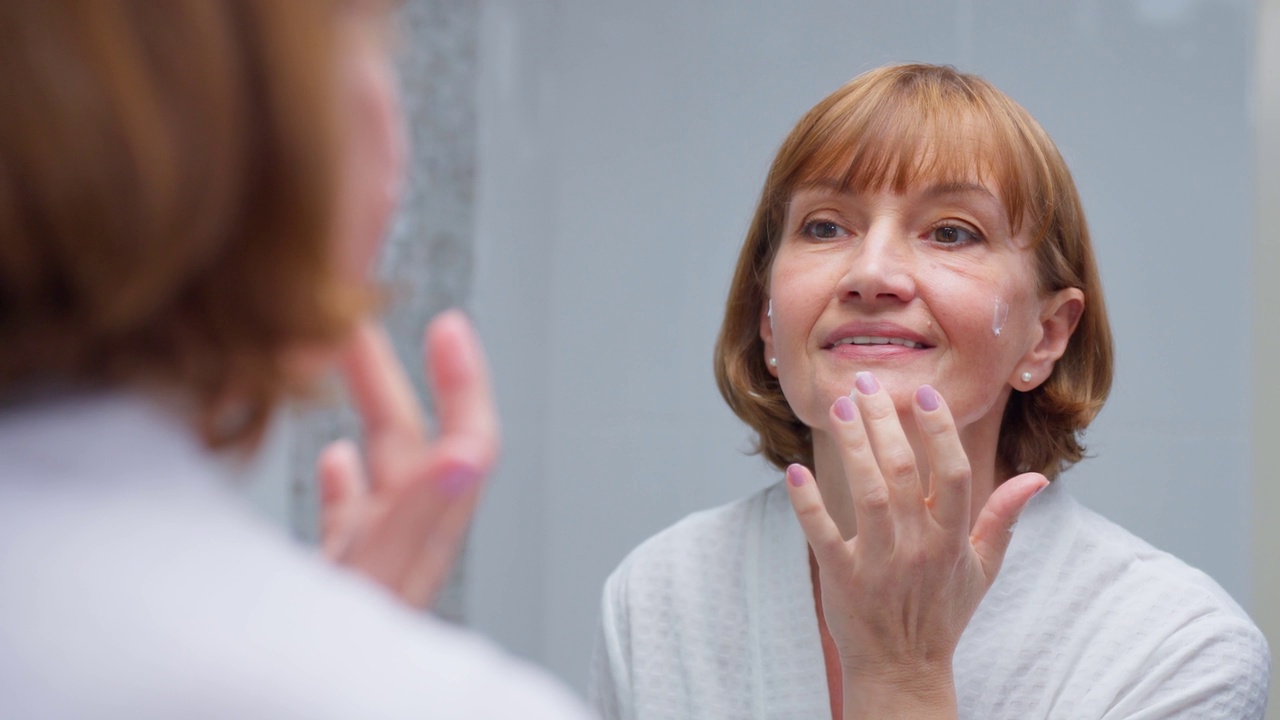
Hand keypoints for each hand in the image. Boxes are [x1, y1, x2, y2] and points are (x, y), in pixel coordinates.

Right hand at [319, 310, 498, 608]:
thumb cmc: (327, 675)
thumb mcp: (371, 587)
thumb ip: (415, 519)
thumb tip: (467, 453)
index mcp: (418, 548)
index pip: (466, 445)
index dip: (462, 383)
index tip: (448, 326)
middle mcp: (402, 555)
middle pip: (417, 448)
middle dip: (392, 379)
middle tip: (361, 320)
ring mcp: (370, 573)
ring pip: (381, 475)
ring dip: (370, 416)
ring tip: (345, 362)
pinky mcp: (332, 592)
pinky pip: (350, 521)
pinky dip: (347, 482)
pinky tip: (337, 458)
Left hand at [784, 372, 1044, 718]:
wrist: (904, 669)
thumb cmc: (942, 611)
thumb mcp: (983, 568)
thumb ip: (1004, 518)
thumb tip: (1035, 478)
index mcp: (953, 539)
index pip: (954, 474)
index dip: (940, 432)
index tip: (924, 395)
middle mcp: (919, 547)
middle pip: (903, 472)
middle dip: (883, 422)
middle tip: (865, 384)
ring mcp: (879, 563)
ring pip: (867, 493)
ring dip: (853, 447)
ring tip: (840, 408)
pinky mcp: (842, 578)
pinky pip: (822, 535)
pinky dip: (808, 504)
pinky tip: (796, 471)